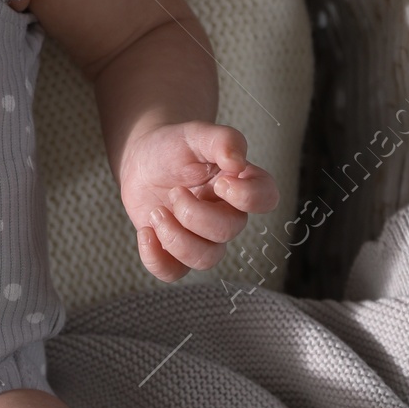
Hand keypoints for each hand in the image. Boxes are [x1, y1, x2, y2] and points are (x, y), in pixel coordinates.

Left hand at [118, 121, 278, 281]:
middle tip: (174, 192)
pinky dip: (157, 259)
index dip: (247, 197)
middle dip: (195, 214)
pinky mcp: (174, 251)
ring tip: (156, 212)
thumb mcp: (196, 134)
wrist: (141, 160)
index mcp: (240, 184)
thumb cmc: (174, 146)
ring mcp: (202, 237)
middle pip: (229, 231)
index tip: (219, 182)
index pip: (266, 199)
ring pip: (207, 259)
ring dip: (176, 238)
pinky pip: (174, 273)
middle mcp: (227, 214)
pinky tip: (145, 232)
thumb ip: (223, 140)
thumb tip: (238, 161)